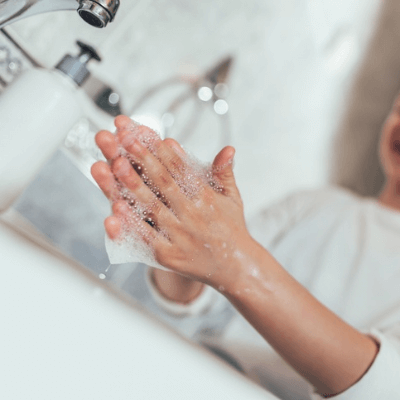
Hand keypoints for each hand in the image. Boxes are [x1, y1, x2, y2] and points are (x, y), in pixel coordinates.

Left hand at [91, 115, 257, 289]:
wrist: (236, 268)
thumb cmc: (232, 229)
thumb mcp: (233, 199)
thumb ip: (225, 173)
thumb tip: (229, 148)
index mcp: (207, 198)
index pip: (181, 170)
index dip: (162, 151)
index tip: (145, 133)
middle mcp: (193, 215)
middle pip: (164, 184)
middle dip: (144, 160)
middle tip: (125, 140)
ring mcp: (180, 236)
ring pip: (153, 207)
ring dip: (134, 186)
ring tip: (116, 165)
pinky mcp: (169, 256)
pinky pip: (147, 238)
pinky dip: (132, 223)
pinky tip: (116, 209)